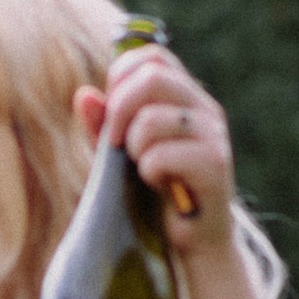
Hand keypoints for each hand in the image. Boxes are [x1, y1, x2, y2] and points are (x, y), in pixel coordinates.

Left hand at [79, 36, 236, 264]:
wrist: (193, 241)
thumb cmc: (155, 192)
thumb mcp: (120, 154)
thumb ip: (103, 124)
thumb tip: (84, 95)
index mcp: (185, 96)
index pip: (152, 56)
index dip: (121, 75)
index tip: (111, 112)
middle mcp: (204, 108)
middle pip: (153, 76)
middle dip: (119, 108)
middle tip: (114, 143)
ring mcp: (213, 135)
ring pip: (154, 118)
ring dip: (134, 146)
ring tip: (142, 167)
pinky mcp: (215, 165)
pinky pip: (163, 155)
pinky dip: (148, 170)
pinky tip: (157, 183)